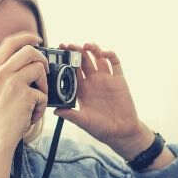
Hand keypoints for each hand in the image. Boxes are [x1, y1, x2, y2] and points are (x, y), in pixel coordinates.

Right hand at [0, 32, 48, 150]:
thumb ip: (7, 74)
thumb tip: (31, 63)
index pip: (10, 42)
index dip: (26, 37)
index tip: (38, 39)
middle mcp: (0, 72)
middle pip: (29, 50)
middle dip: (42, 60)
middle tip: (45, 72)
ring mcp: (12, 82)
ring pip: (40, 69)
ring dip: (44, 86)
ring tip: (36, 101)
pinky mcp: (24, 94)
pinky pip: (43, 93)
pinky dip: (41, 106)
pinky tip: (32, 115)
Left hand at [54, 43, 153, 159]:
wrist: (122, 132)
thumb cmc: (102, 129)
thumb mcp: (84, 122)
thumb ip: (71, 115)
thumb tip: (55, 110)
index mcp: (82, 90)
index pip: (71, 71)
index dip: (65, 61)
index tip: (59, 53)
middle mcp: (93, 82)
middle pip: (83, 61)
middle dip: (76, 51)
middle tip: (69, 45)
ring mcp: (106, 80)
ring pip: (98, 59)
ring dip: (92, 49)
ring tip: (86, 46)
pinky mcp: (119, 80)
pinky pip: (115, 63)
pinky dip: (110, 55)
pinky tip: (104, 53)